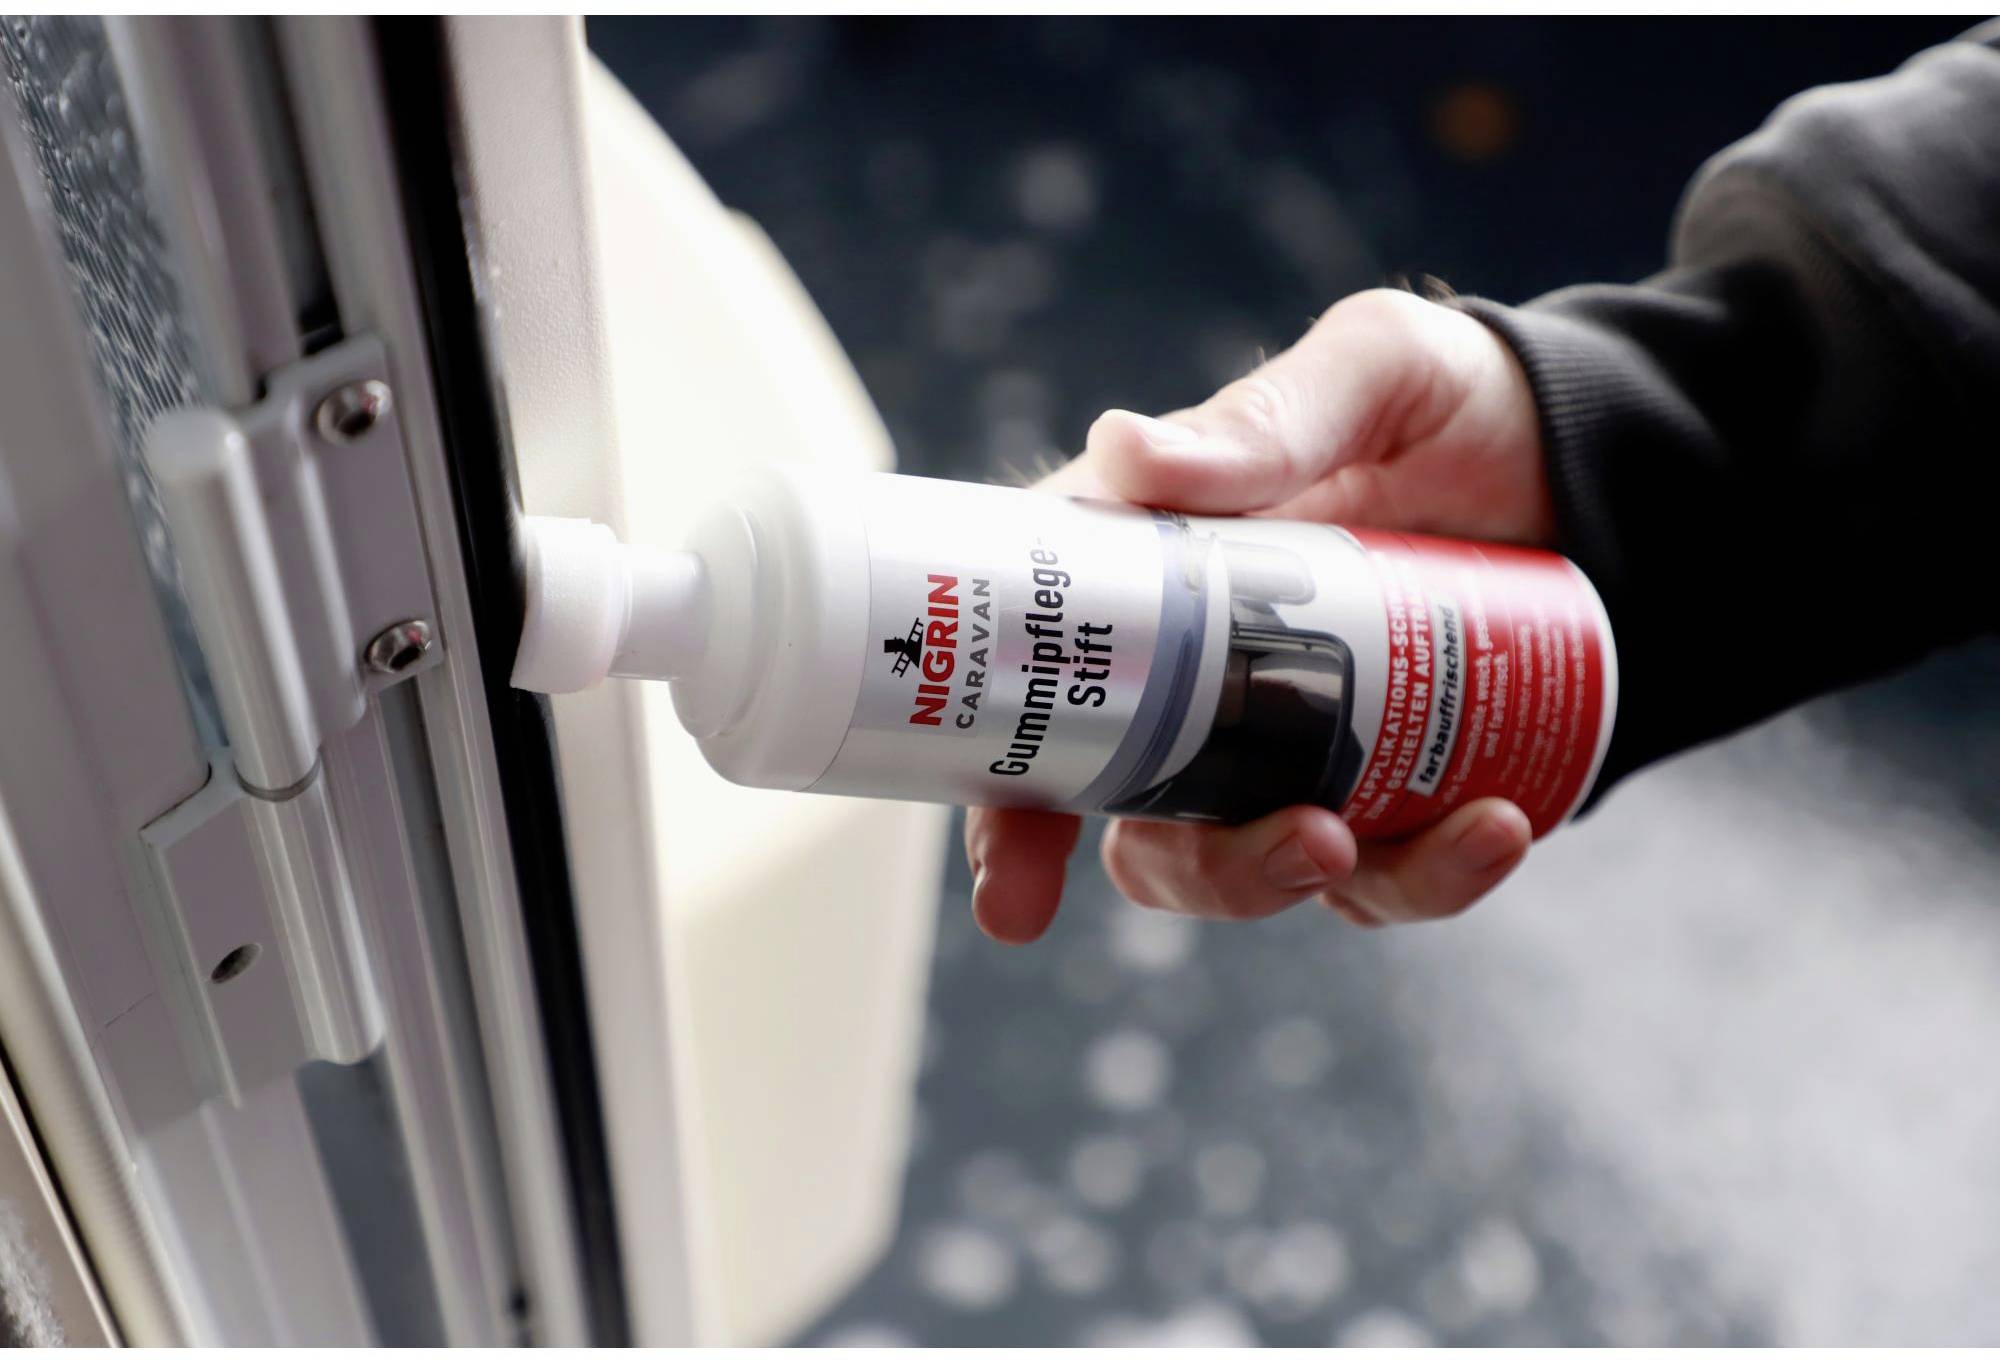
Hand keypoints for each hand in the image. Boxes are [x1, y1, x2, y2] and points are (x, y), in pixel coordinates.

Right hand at [965, 288, 1555, 943]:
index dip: (1007, 814)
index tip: (1016, 887)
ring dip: (1320, 880)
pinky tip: (1501, 825)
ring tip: (1426, 834)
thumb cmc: (1450, 400)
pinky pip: (1387, 878)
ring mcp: (1290, 756)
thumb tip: (1126, 451)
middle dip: (1208, 873)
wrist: (1593, 462)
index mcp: (1147, 591)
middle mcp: (1199, 694)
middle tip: (1305, 842)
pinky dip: (1438, 874)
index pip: (1043, 713)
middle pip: (1146, 831)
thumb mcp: (1370, 373)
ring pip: (1256, 872)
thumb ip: (1264, 420)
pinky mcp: (1387, 797)